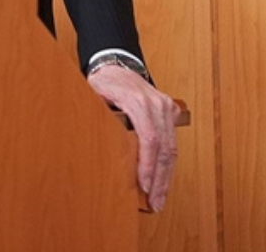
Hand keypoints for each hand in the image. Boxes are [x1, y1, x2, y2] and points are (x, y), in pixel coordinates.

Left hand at [87, 65, 178, 211]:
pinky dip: (168, 162)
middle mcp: (157, 104)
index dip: (148, 165)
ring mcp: (166, 107)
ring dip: (167, 175)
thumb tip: (97, 141)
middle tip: (155, 201)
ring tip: (160, 197)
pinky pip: (172, 141)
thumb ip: (97, 116)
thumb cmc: (103, 81)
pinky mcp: (169, 111)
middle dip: (160, 178)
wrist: (116, 63)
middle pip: (164, 147)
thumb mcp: (93, 95)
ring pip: (172, 147)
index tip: (145, 186)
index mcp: (138, 101)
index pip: (149, 138)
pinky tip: (163, 179)